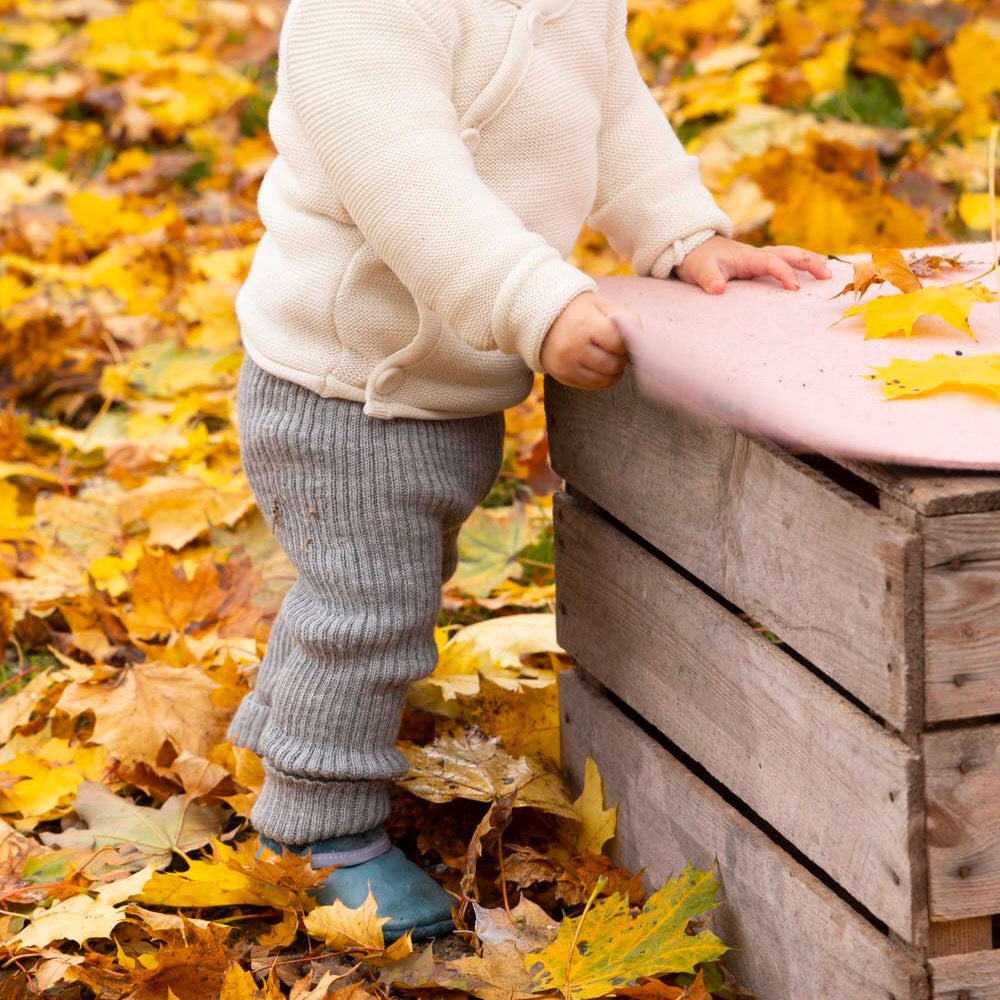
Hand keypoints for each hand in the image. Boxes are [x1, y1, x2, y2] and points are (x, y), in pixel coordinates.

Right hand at [539, 291, 632, 390]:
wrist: (542, 318)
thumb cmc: (581, 311)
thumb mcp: (602, 306)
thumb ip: (626, 320)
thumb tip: (641, 344)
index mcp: (584, 324)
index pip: (618, 343)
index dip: (625, 343)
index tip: (620, 337)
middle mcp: (572, 347)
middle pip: (613, 365)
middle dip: (621, 359)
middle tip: (615, 349)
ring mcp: (566, 364)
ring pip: (605, 380)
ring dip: (614, 371)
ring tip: (609, 358)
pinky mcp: (562, 376)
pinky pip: (593, 386)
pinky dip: (602, 379)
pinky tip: (600, 367)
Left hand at [674, 235, 831, 293]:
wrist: (692, 246)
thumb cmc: (697, 259)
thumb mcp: (699, 270)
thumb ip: (709, 279)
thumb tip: (718, 289)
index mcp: (747, 257)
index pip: (772, 263)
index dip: (784, 274)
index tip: (794, 288)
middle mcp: (757, 254)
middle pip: (789, 254)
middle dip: (809, 262)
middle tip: (828, 275)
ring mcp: (759, 257)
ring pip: (789, 254)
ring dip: (809, 260)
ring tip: (827, 271)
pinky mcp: (757, 262)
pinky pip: (783, 260)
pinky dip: (799, 263)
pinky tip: (810, 270)